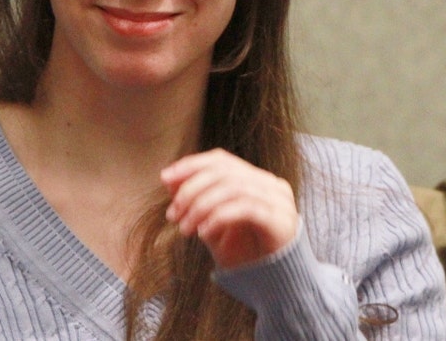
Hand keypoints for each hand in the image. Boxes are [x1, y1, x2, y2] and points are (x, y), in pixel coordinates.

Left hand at [161, 148, 298, 269]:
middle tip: (172, 214)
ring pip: (232, 189)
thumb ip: (195, 200)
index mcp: (257, 179)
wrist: (274, 286)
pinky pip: (244, 209)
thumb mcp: (212, 223)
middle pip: (224, 172)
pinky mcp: (280, 221)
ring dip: (201, 207)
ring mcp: (279, 201)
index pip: (221, 160)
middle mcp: (271, 185)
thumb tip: (169, 179)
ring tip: (184, 228)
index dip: (191, 165)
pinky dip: (218, 217)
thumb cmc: (244, 253)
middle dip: (191, 190)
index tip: (164, 178)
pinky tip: (203, 233)